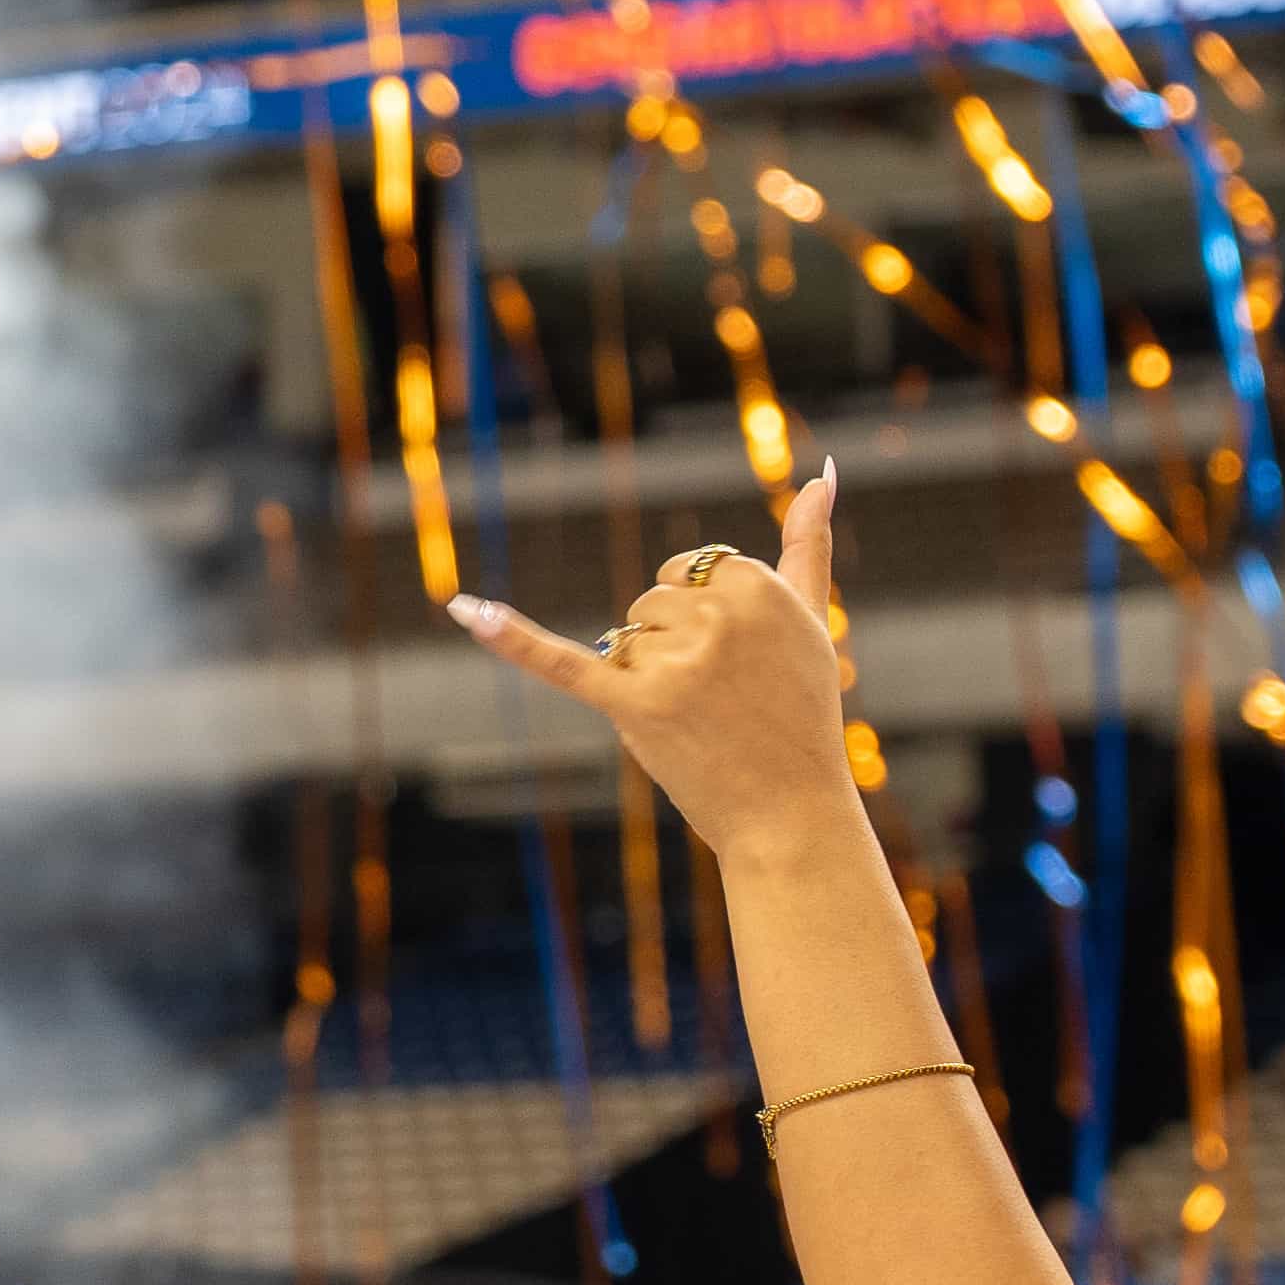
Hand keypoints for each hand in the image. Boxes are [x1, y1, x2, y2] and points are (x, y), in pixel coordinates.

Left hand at [448, 462, 859, 875]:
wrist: (791, 813)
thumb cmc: (801, 715)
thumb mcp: (812, 619)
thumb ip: (808, 542)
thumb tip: (822, 472)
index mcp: (758, 588)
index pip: (693, 570)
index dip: (706, 615)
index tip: (742, 660)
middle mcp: (716, 618)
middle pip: (653, 600)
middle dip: (674, 643)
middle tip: (723, 697)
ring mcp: (673, 663)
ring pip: (625, 637)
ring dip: (647, 675)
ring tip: (698, 718)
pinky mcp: (633, 707)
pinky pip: (561, 663)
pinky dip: (508, 638)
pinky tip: (462, 608)